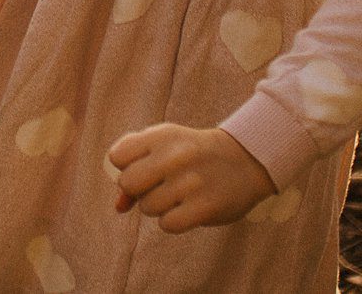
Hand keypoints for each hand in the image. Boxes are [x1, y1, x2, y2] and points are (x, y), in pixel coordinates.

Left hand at [109, 123, 276, 230]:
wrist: (244, 160)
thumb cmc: (192, 154)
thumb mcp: (163, 147)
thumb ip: (134, 167)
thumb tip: (119, 206)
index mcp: (161, 136)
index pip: (116, 156)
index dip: (124, 168)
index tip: (142, 168)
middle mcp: (174, 156)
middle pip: (128, 183)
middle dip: (137, 190)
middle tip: (156, 186)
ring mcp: (190, 182)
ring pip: (147, 208)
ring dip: (158, 207)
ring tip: (178, 196)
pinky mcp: (205, 207)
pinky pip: (167, 225)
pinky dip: (173, 222)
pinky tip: (185, 210)